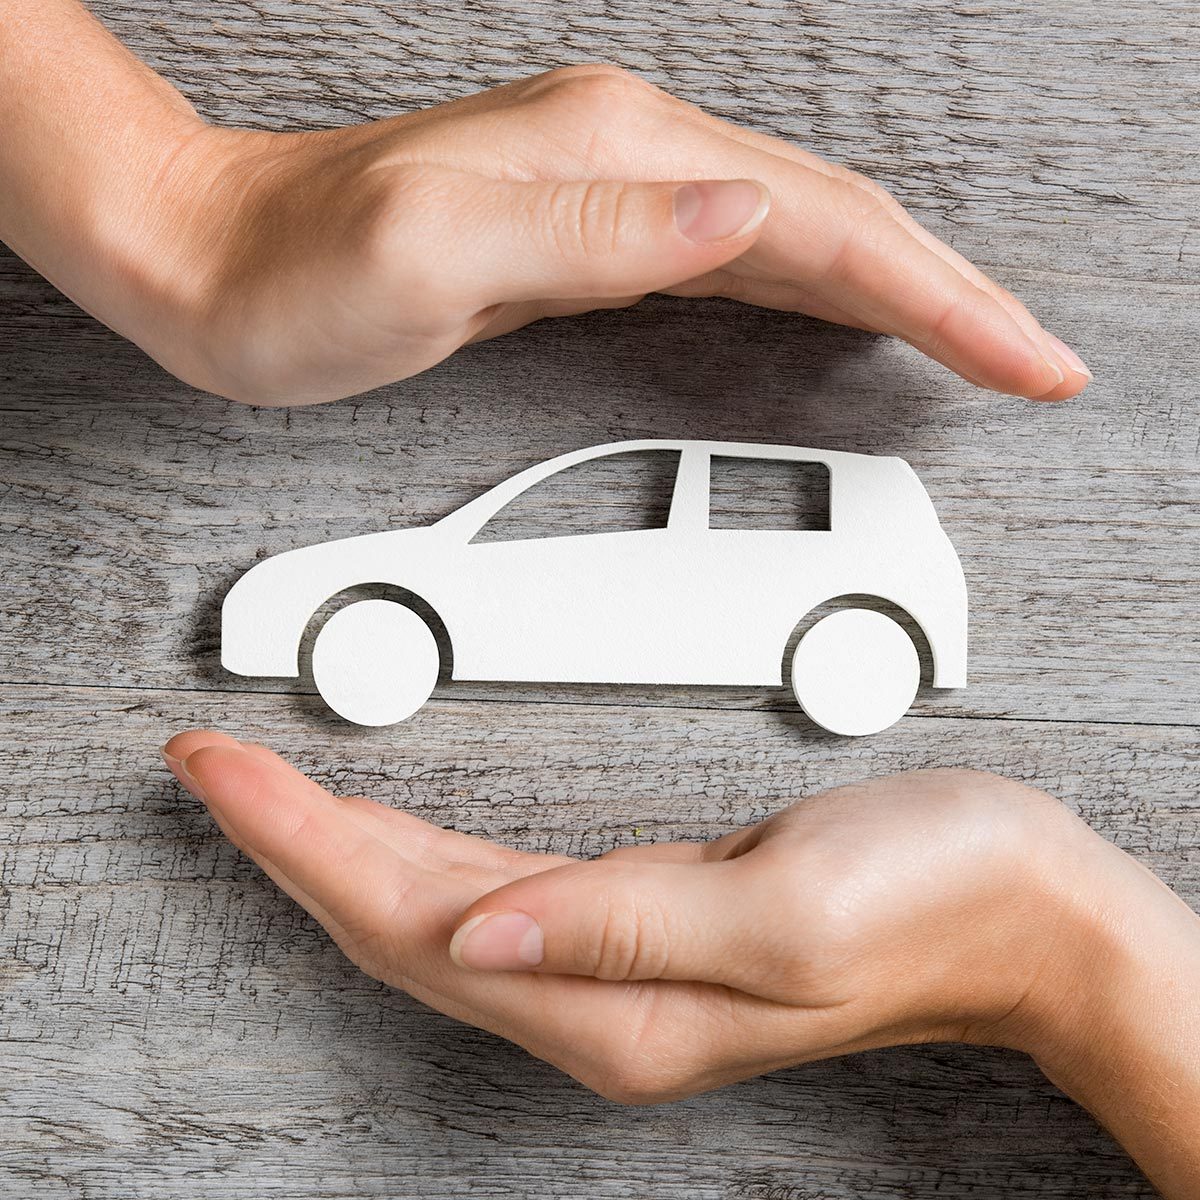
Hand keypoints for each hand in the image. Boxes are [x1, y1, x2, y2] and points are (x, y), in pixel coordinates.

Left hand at [0, 6, 1090, 403]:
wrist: (211, 259)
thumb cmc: (296, 273)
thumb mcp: (432, 250)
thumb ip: (594, 229)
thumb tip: (747, 216)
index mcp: (618, 158)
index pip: (823, 226)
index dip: (938, 294)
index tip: (1022, 354)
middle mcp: (630, 159)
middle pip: (835, 222)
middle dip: (949, 292)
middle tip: (1033, 358)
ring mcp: (613, 196)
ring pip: (797, 242)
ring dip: (896, 292)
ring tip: (973, 341)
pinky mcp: (588, 239)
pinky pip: (736, 265)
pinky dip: (812, 296)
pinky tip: (839, 319)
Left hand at [162, 731, 1199, 1198]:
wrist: (1018, 907)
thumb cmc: (933, 898)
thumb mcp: (789, 911)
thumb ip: (628, 926)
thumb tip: (481, 929)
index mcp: (618, 1004)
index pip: (408, 920)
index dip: (301, 844)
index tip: (225, 773)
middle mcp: (597, 998)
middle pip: (394, 918)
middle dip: (290, 840)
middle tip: (212, 766)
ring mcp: (611, 964)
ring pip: (427, 904)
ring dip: (335, 844)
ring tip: (263, 788)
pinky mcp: (634, 920)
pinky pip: (481, 886)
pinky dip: (409, 847)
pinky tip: (380, 824)